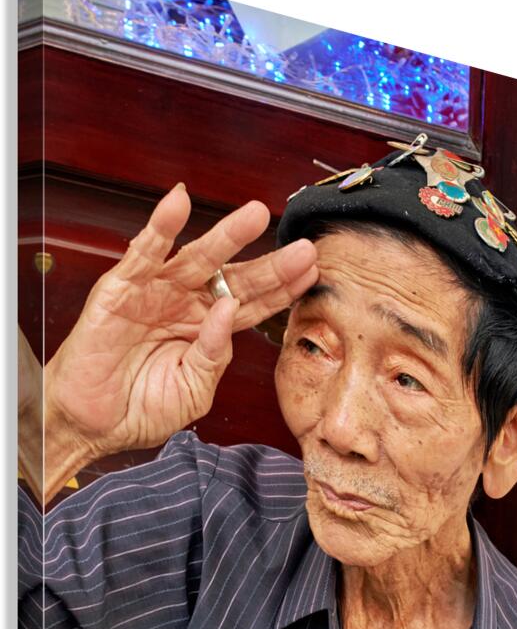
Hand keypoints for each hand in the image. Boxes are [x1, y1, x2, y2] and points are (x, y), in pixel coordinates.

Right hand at [46, 184, 317, 460]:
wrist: (92, 425)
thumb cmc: (140, 409)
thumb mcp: (193, 390)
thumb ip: (215, 356)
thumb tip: (229, 312)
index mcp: (207, 331)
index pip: (252, 306)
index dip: (281, 290)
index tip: (312, 273)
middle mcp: (185, 306)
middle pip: (235, 279)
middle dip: (270, 264)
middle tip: (303, 249)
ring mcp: (155, 294)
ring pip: (196, 258)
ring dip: (226, 236)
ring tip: (255, 215)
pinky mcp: (120, 290)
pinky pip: (143, 254)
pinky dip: (160, 227)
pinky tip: (178, 203)